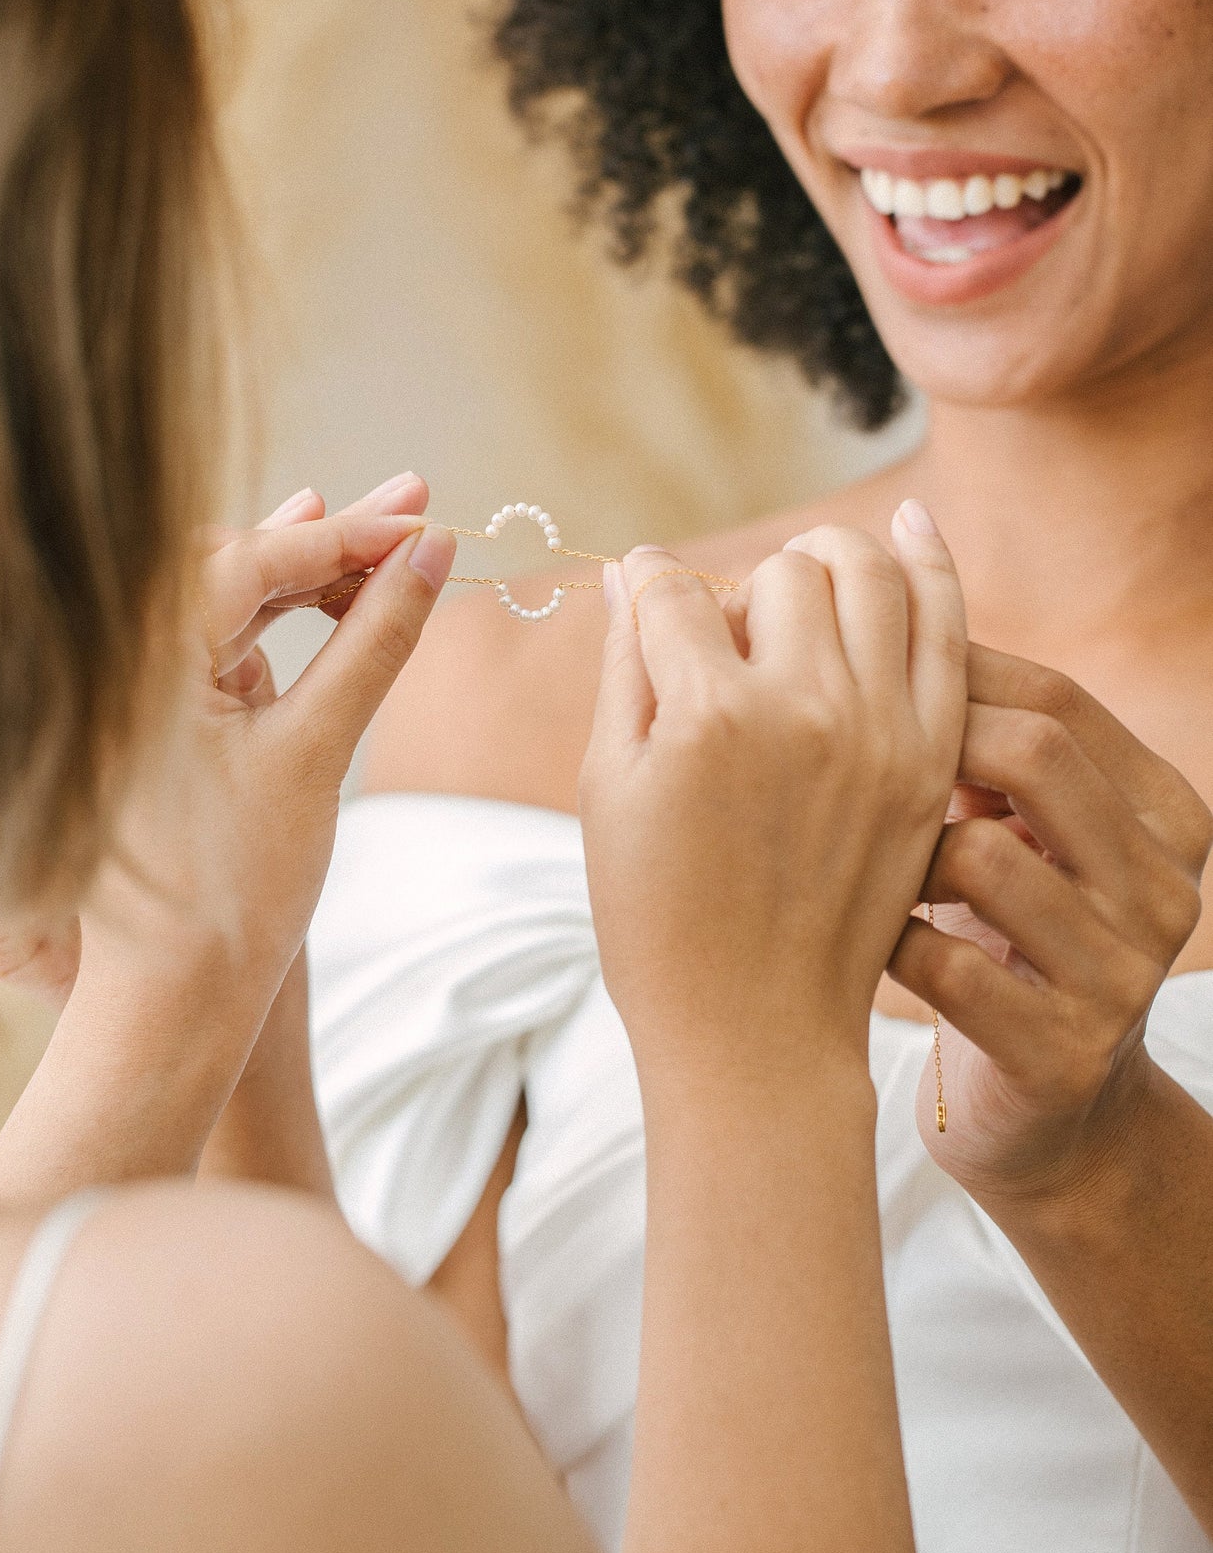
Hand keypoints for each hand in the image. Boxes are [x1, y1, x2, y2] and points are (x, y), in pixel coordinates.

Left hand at [0, 472, 451, 1035]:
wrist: (174, 1001)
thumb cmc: (235, 889)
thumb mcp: (317, 751)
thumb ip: (375, 641)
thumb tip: (433, 551)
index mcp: (133, 661)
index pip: (249, 557)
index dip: (345, 534)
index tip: (423, 517)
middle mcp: (116, 661)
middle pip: (234, 562)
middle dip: (330, 536)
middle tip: (417, 506)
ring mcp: (130, 690)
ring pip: (229, 599)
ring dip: (311, 574)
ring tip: (396, 545)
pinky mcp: (152, 718)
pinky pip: (219, 642)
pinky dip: (282, 621)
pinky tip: (336, 593)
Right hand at [579, 508, 966, 1098]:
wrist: (755, 1029)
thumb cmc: (658, 920)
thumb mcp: (608, 789)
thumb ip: (625, 667)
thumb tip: (633, 571)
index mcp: (707, 714)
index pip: (673, 591)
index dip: (648, 585)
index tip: (644, 594)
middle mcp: (804, 707)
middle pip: (775, 573)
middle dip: (739, 588)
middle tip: (724, 640)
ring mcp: (880, 730)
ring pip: (864, 573)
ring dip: (822, 564)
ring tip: (799, 593)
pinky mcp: (929, 756)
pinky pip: (945, 624)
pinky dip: (928, 562)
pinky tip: (906, 524)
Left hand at [889, 645, 1212, 1211]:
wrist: (1048, 1120)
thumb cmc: (1007, 942)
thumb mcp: (1024, 833)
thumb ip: (989, 739)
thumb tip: (897, 588)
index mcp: (1167, 815)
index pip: (1057, 700)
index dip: (945, 674)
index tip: (850, 678)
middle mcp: (1166, 890)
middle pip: (1032, 755)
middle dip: (917, 746)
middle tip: (833, 763)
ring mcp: (1124, 977)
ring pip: (981, 855)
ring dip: (893, 853)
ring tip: (850, 864)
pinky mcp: (1064, 1055)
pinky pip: (946, 963)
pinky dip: (885, 940)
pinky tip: (861, 941)